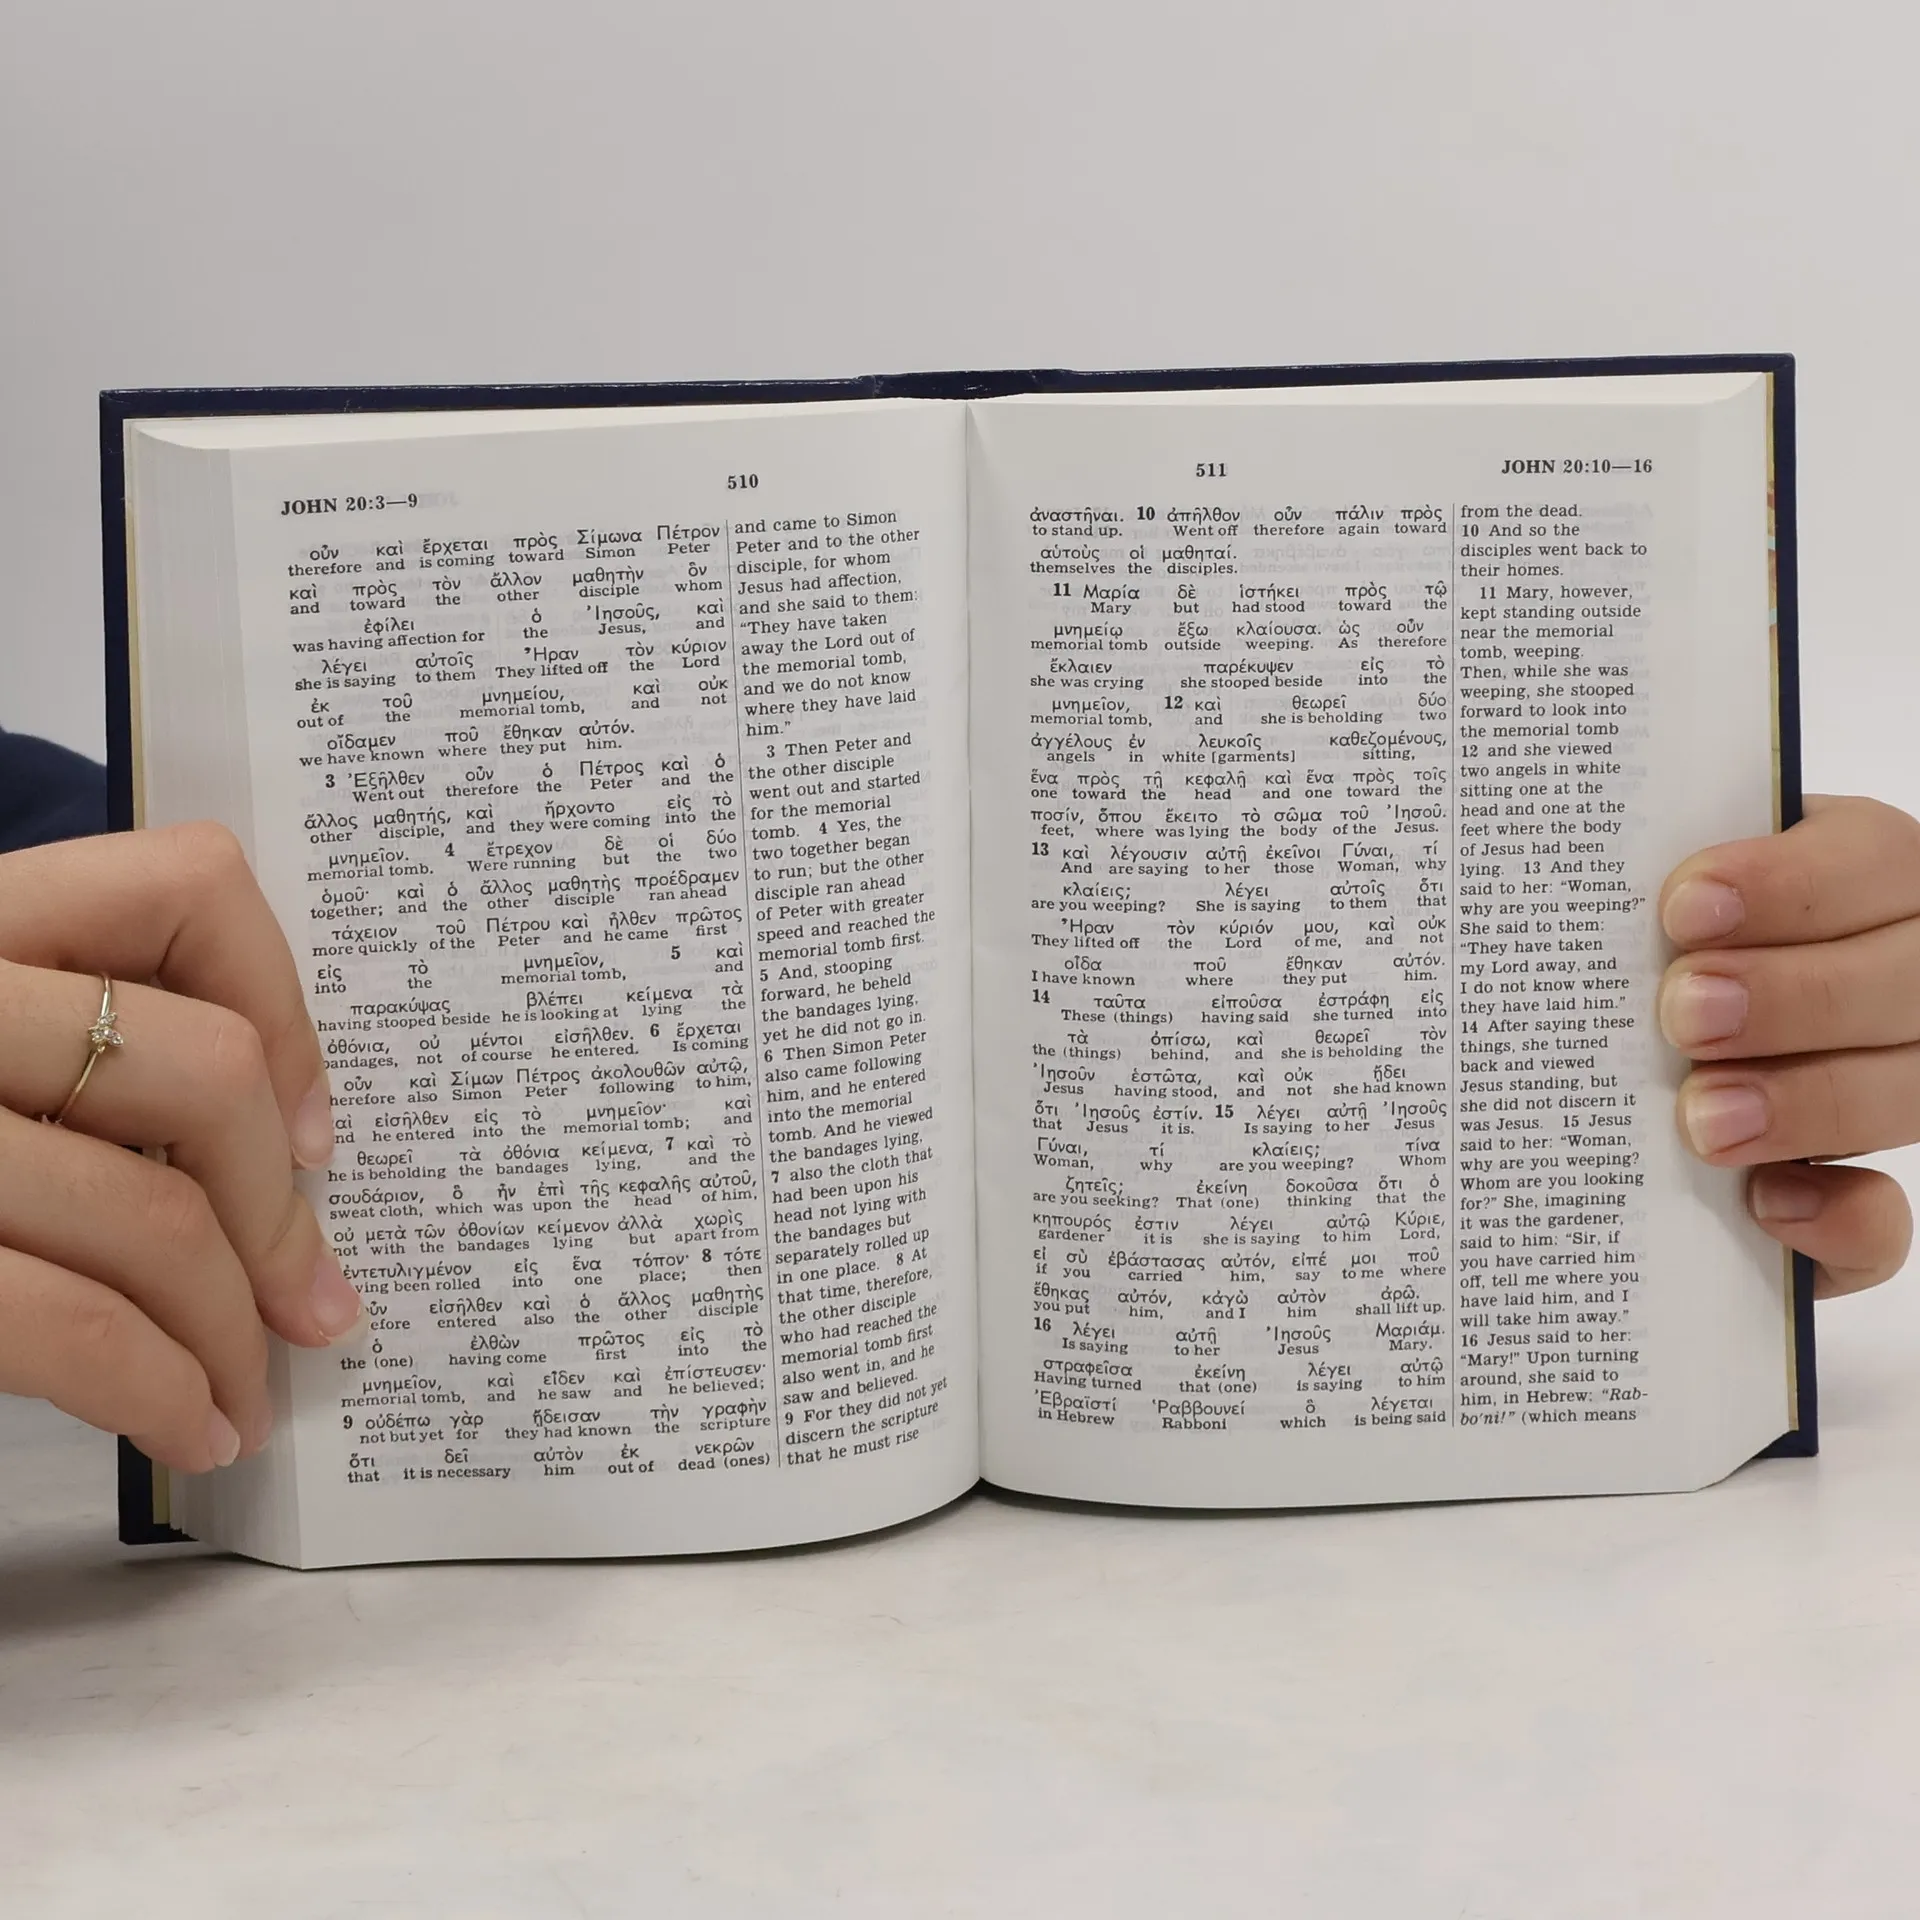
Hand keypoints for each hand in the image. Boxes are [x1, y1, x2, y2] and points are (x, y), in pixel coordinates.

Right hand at [0, 824, 359, 1471]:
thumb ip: (67, 1047)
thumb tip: (279, 1156)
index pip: (185, 887)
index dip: (289, 1007)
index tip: (313, 1130)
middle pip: (203, 1073)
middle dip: (281, 1213)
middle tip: (308, 1300)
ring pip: (150, 1214)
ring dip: (230, 1329)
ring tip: (247, 1387)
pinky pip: (67, 1323)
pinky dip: (161, 1389)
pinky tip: (193, 1425)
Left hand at [1659, 795, 1919, 1295]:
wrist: (1640, 1063)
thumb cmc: (1653, 948)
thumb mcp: (1673, 902)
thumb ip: (1667, 895)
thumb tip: (1578, 888)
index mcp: (1864, 877)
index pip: (1865, 862)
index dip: (1785, 886)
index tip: (1683, 910)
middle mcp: (1902, 979)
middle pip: (1900, 981)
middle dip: (1789, 997)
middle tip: (1685, 1013)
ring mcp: (1892, 1085)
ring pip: (1904, 1093)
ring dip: (1802, 1103)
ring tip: (1700, 1115)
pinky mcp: (1858, 1191)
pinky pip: (1881, 1220)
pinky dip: (1836, 1217)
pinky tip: (1764, 1200)